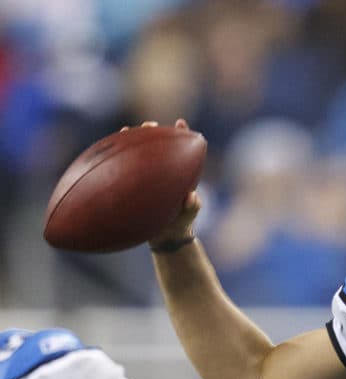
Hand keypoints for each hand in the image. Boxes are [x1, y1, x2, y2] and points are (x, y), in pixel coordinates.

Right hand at [118, 119, 202, 247]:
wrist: (165, 238)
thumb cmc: (180, 224)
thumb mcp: (188, 216)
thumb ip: (192, 207)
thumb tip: (192, 197)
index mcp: (178, 174)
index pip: (180, 150)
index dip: (181, 135)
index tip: (180, 123)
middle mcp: (162, 171)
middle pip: (157, 147)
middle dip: (153, 133)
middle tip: (149, 125)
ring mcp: (145, 177)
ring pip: (137, 155)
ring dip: (132, 141)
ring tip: (125, 131)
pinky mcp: (132, 185)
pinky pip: (123, 172)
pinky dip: (115, 163)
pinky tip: (104, 155)